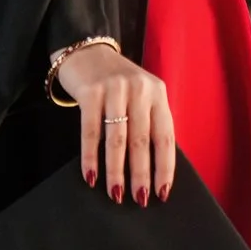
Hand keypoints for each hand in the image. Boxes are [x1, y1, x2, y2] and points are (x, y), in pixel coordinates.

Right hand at [52, 40, 176, 203]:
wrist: (85, 50)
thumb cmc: (116, 82)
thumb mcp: (139, 95)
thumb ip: (147, 121)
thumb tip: (152, 169)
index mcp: (157, 93)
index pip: (165, 136)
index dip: (164, 167)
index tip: (162, 192)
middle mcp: (138, 89)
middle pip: (142, 141)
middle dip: (141, 174)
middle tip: (139, 200)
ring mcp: (114, 89)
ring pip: (117, 139)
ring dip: (116, 171)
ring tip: (116, 194)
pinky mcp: (90, 92)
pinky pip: (91, 131)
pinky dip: (91, 157)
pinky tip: (91, 176)